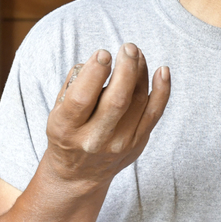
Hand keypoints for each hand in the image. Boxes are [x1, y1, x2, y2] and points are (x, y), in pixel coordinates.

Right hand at [45, 44, 169, 186]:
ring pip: (138, 101)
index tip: (103, 53)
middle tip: (128, 48)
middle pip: (117, 100)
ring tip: (136, 54)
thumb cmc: (68, 132)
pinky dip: (162, 90)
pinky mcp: (139, 142)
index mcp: (67, 128)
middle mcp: (94, 139)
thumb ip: (74, 85)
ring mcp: (120, 143)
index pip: (82, 99)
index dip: (95, 73)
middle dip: (126, 69)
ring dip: (140, 72)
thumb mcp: (58, 111)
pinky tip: (162, 71)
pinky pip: (155, 113)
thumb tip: (100, 59)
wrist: (79, 174)